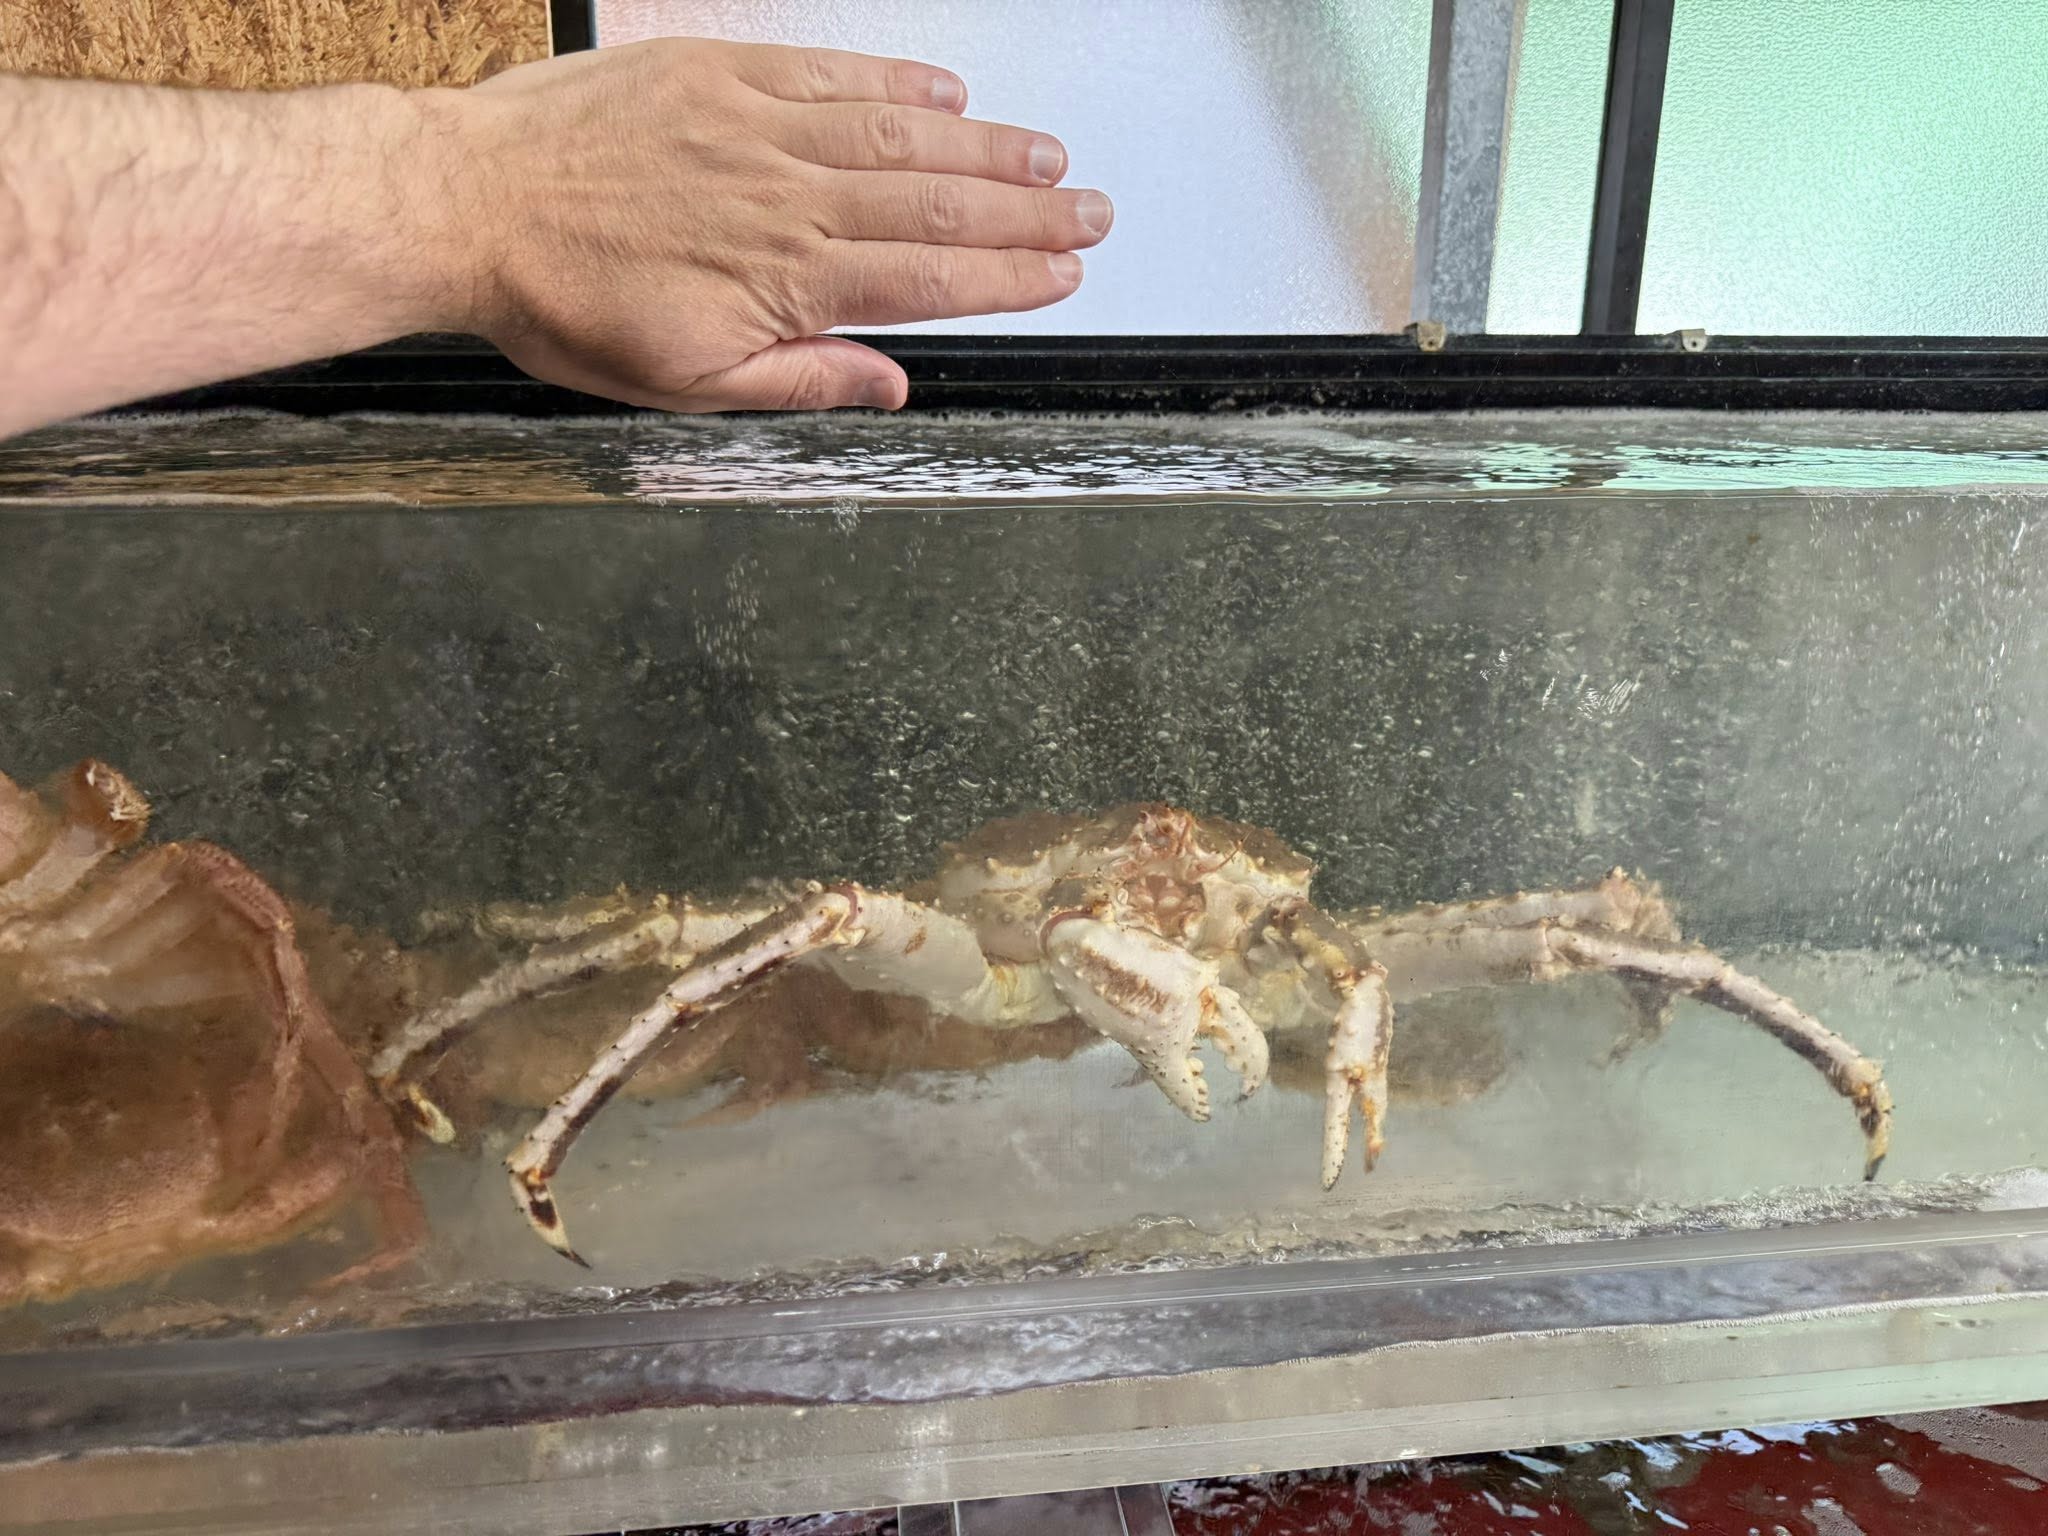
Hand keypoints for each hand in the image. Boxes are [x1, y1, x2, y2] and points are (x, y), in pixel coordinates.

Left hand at [429, 39, 1111, 411]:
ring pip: (901, 135)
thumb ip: (798, 380)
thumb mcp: (683, 384)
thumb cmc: (562, 302)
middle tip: (1092, 213)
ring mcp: (757, 126)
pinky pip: (830, 71)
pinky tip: (948, 92)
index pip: (929, 278)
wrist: (466, 205)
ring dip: (986, 148)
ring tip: (1049, 156)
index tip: (1062, 276)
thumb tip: (886, 385)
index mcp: (785, 280)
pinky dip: (897, 81)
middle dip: (1029, 212)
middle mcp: (788, 197)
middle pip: (937, 203)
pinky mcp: (718, 71)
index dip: (1008, 278)